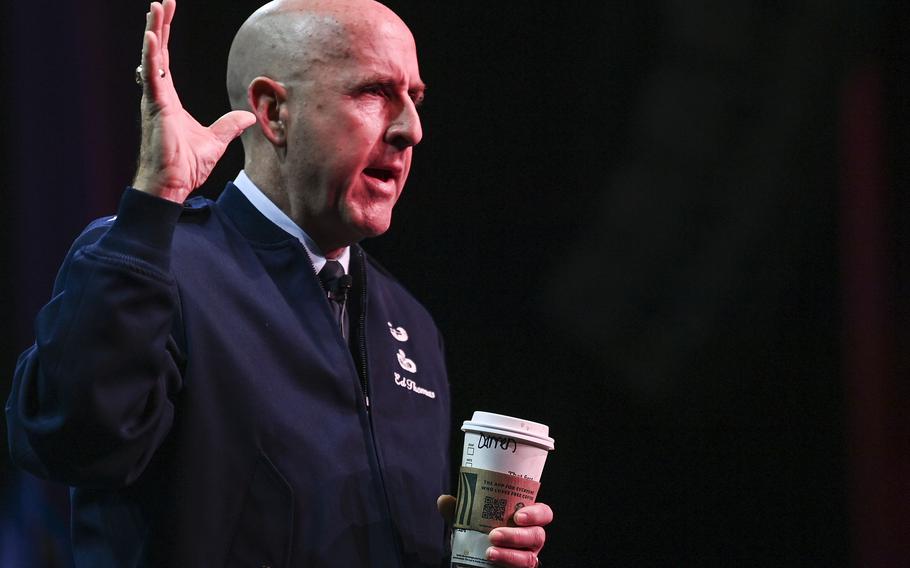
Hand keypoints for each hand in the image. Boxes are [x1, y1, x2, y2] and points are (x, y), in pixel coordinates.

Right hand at [134, 0, 254, 202]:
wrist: (172, 185)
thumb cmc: (185, 166)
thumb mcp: (216, 141)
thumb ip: (229, 126)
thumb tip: (247, 117)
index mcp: (170, 100)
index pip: (167, 60)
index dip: (168, 37)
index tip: (168, 15)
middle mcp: (159, 95)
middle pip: (159, 53)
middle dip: (161, 26)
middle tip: (162, 2)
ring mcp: (155, 100)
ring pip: (153, 58)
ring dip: (155, 32)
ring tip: (155, 9)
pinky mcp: (156, 108)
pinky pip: (153, 77)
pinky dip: (152, 55)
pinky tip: (152, 36)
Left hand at [437, 495, 552, 567]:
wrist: (472, 558)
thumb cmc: (478, 534)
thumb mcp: (468, 520)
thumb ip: (458, 510)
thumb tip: (444, 500)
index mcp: (525, 519)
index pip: (543, 513)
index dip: (536, 513)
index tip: (517, 515)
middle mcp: (530, 538)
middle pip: (537, 535)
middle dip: (517, 535)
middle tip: (495, 534)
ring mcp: (527, 557)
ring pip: (529, 557)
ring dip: (509, 554)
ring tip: (489, 551)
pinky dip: (505, 563)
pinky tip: (490, 559)